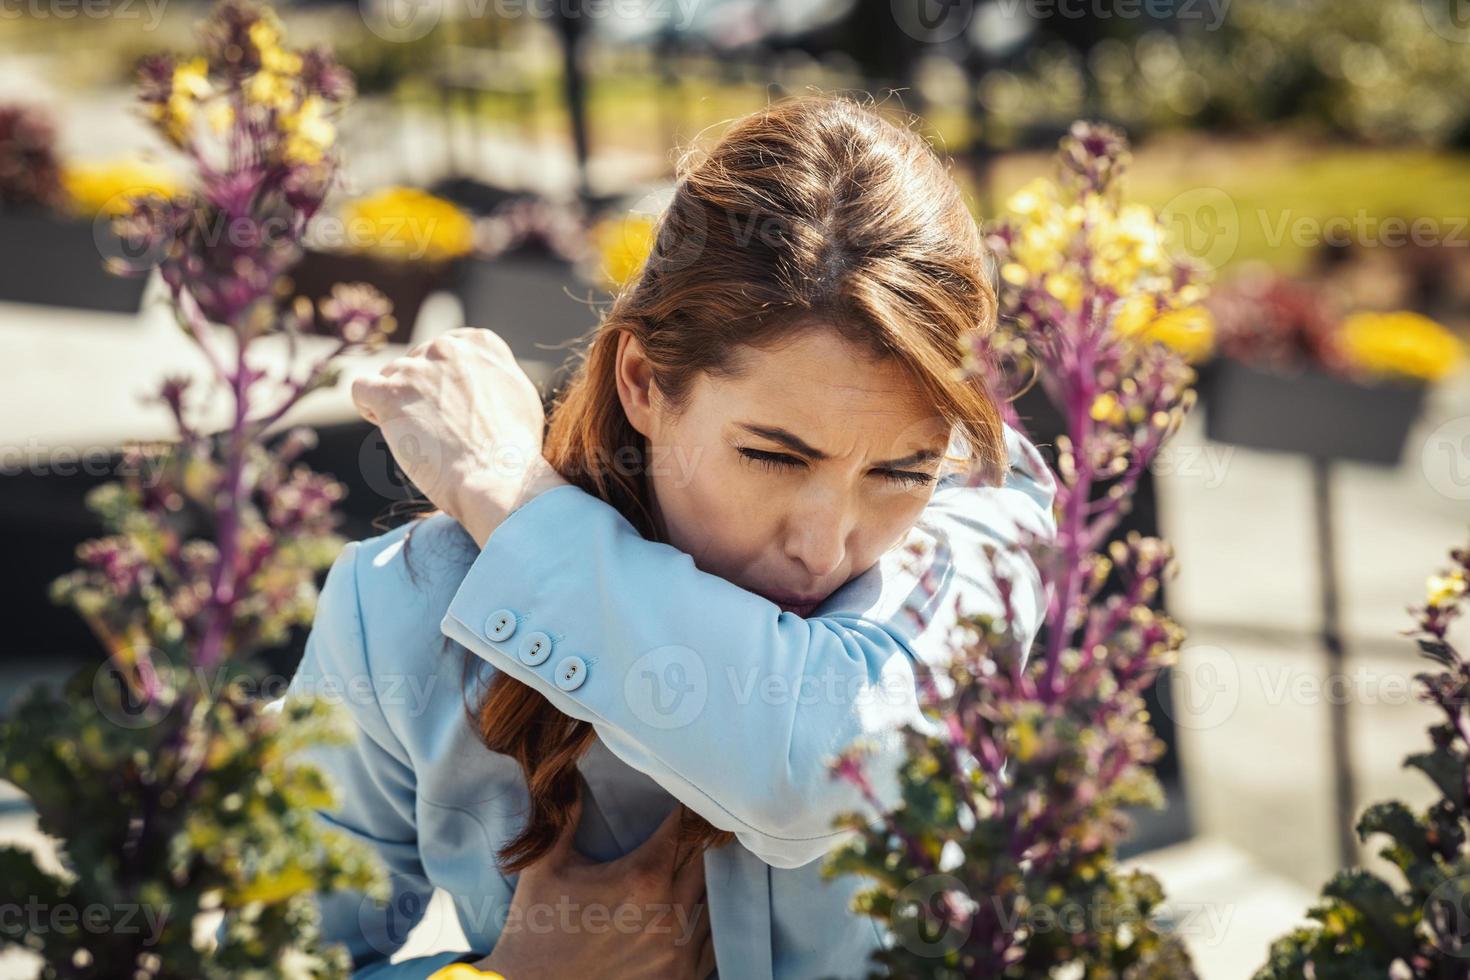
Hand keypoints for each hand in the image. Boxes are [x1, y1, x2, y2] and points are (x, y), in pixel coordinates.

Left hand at [350, 328, 569, 545]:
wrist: (498, 477)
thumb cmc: (514, 448)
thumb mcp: (519, 395)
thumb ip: (494, 375)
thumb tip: (481, 377)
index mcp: (480, 344)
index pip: (447, 350)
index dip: (445, 379)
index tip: (453, 406)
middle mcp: (447, 347)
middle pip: (417, 362)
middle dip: (421, 391)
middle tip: (438, 428)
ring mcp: (417, 368)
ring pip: (390, 377)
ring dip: (399, 404)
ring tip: (421, 437)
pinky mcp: (390, 393)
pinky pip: (362, 388)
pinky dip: (369, 407)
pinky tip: (388, 426)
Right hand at [475, 794, 714, 978]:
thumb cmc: (536, 926)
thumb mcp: (547, 864)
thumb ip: (566, 814)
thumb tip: (568, 769)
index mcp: (643, 877)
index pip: (688, 826)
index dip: (692, 806)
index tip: (690, 790)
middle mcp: (672, 913)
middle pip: (710, 859)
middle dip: (703, 839)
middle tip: (696, 822)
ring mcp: (681, 950)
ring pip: (718, 900)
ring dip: (709, 881)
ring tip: (696, 864)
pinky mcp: (682, 978)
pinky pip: (714, 941)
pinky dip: (708, 922)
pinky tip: (694, 907)